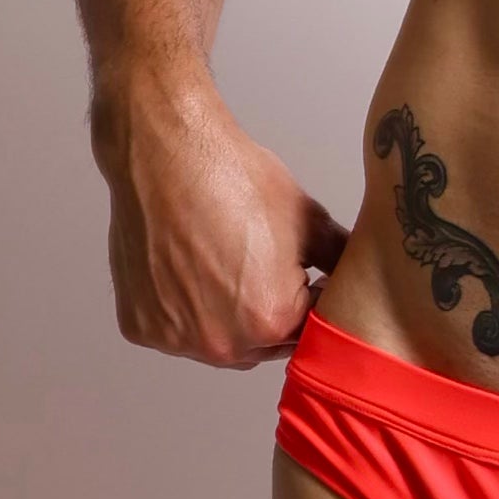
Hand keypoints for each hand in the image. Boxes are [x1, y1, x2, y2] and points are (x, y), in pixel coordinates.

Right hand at [94, 66, 344, 364]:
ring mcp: (176, 338)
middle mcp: (222, 343)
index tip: (300, 276)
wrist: (167, 154)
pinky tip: (187, 269)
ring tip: (221, 266)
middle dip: (268, 315)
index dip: (308, 300)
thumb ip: (339, 258)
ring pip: (217, 341)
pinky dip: (183, 310)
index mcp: (271, 322)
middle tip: (257, 268)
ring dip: (225, 318)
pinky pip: (175, 331)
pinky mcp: (141, 325)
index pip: (306, 331)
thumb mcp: (308, 220)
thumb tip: (357, 274)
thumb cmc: (234, 181)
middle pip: (261, 344)